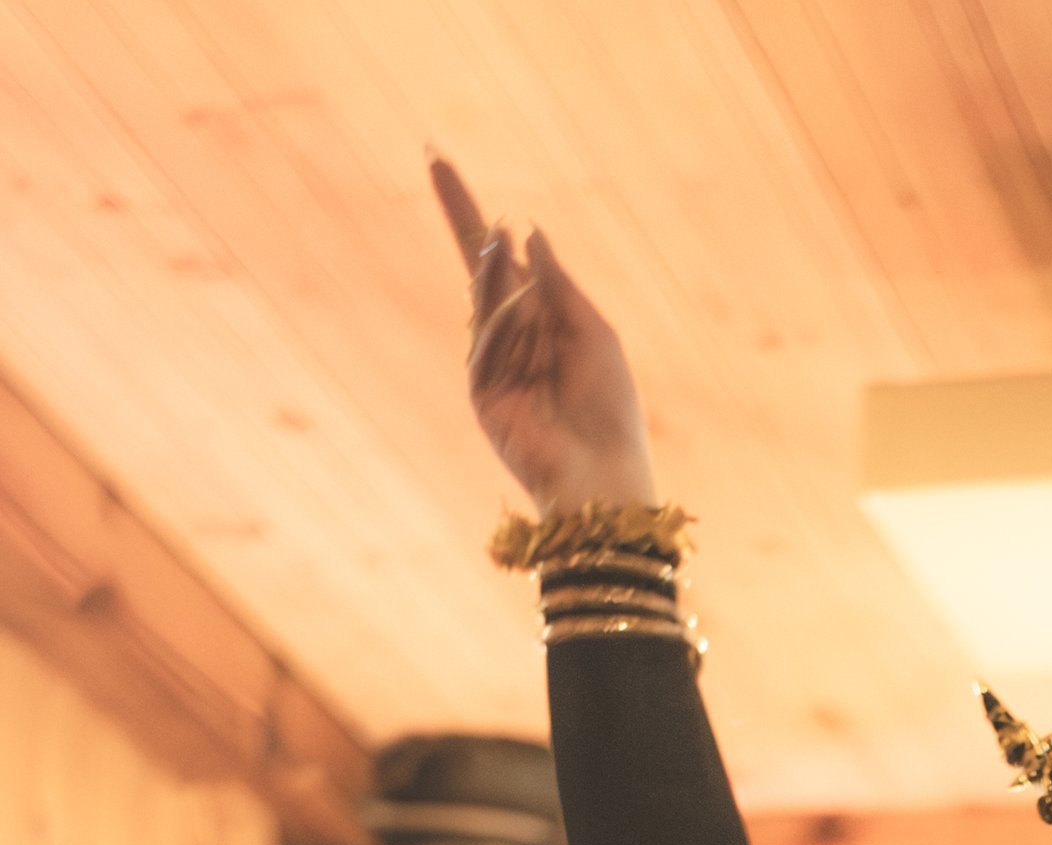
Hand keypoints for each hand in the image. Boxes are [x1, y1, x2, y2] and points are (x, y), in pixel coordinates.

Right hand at [429, 154, 656, 515]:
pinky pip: (485, 344)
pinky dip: (503, 327)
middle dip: (460, 213)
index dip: (472, 215)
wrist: (603, 474)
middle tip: (437, 160)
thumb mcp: (593, 331)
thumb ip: (557, 284)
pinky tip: (521, 315)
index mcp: (543, 320)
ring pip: (483, 300)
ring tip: (497, 246)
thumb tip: (525, 231)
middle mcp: (514, 337)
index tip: (440, 163)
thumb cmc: (610, 408)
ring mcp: (493, 365)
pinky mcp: (483, 395)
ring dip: (493, 276)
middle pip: (479, 266)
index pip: (501, 259)